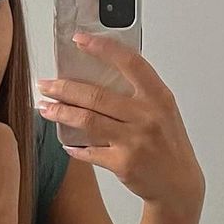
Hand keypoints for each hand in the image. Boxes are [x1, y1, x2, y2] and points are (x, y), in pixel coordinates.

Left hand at [35, 33, 204, 209]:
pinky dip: (73, 146)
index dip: (103, 48)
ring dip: (60, 112)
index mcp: (158, 97)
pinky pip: (89, 151)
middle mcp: (147, 116)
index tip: (79, 39)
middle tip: (45, 85)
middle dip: (64, 88)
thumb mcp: (162, 111)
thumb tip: (98, 75)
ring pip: (87, 120)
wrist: (179, 184)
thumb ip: (138, 94)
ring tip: (45, 108)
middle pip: (96, 95)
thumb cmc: (168, 145)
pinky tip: (65, 141)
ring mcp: (134, 141)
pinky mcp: (123, 163)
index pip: (130, 62)